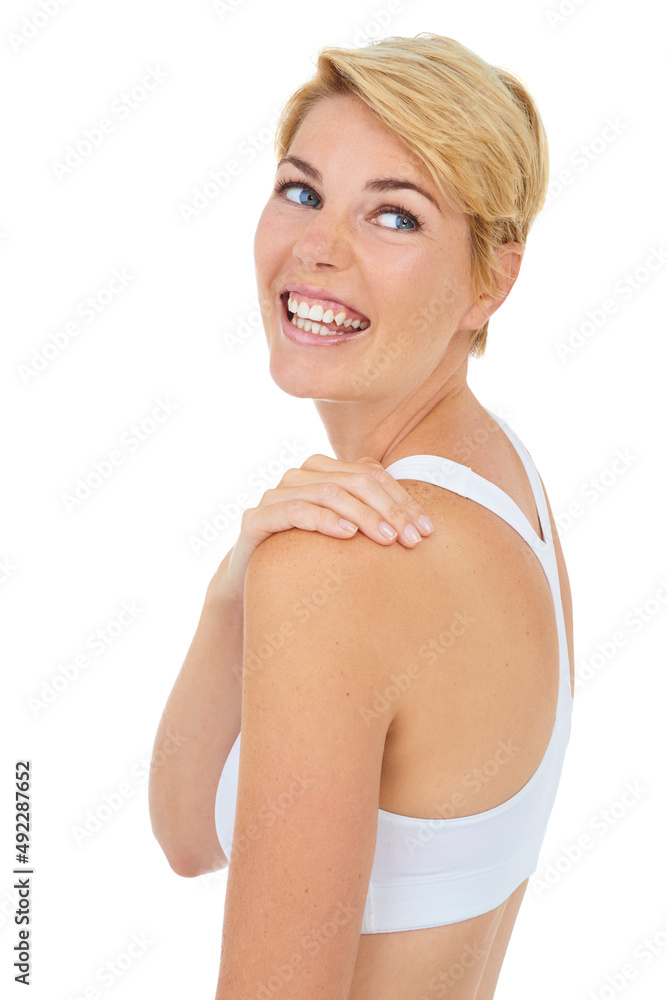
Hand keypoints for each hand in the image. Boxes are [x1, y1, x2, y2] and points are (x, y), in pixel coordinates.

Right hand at [210, 454, 434, 605]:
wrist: (250, 585)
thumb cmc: (306, 560)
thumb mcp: (345, 538)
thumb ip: (372, 519)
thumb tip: (421, 521)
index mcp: (323, 472)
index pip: (373, 475)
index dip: (403, 500)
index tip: (427, 530)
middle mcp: (300, 477)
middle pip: (355, 481)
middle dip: (389, 509)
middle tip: (411, 538)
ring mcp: (276, 495)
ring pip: (328, 491)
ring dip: (363, 515)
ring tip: (387, 539)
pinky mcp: (256, 519)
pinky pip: (293, 510)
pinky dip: (323, 519)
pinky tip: (347, 535)